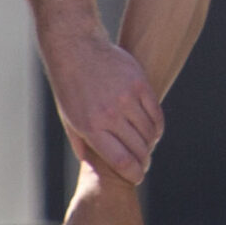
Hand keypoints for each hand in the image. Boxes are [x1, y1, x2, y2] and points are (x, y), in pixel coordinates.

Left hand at [41, 31, 164, 183]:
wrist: (75, 48)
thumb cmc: (69, 86)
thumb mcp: (68, 118)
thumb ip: (81, 143)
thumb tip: (93, 166)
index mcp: (91, 127)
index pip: (122, 161)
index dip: (134, 173)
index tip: (137, 177)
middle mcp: (110, 114)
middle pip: (138, 148)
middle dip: (143, 161)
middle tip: (143, 163)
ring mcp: (126, 97)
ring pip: (149, 131)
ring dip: (150, 143)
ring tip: (146, 146)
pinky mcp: (139, 83)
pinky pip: (155, 112)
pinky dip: (156, 125)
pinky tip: (152, 129)